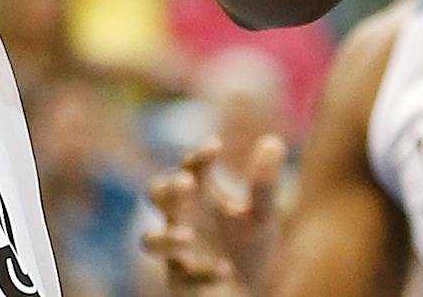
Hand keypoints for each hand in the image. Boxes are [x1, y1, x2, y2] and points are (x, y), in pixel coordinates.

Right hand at [141, 136, 286, 293]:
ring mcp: (177, 253)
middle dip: (167, 189)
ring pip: (150, 241)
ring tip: (187, 236)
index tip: (215, 146)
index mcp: (200, 196)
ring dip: (166, 237)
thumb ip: (264, 185)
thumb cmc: (249, 247)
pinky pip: (183, 278)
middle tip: (186, 183)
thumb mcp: (262, 216)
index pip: (191, 167)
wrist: (252, 292)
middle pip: (156, 195)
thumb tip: (273, 141)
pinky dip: (203, 274)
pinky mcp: (181, 284)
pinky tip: (224, 270)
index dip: (199, 156)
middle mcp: (182, 219)